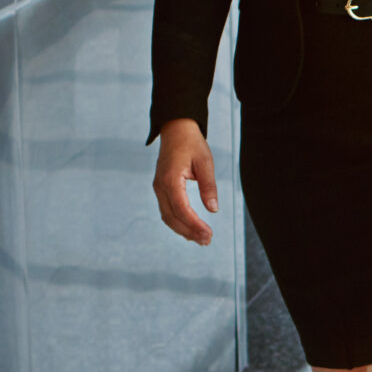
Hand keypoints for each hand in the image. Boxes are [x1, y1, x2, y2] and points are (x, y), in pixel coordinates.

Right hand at [153, 119, 218, 245]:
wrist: (176, 129)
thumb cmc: (192, 144)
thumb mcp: (205, 162)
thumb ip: (208, 186)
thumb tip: (213, 209)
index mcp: (170, 179)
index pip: (182, 209)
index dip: (194, 224)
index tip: (208, 234)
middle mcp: (160, 186)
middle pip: (172, 217)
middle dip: (189, 231)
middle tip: (207, 241)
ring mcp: (158, 187)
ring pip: (167, 216)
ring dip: (183, 230)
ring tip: (201, 239)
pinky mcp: (161, 188)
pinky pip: (167, 210)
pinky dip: (177, 222)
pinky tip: (190, 228)